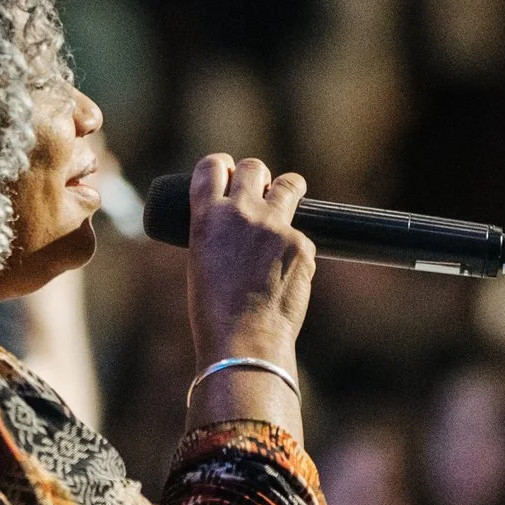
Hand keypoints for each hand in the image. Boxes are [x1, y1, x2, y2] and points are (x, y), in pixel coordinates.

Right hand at [183, 154, 314, 369]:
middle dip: (258, 175)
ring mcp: (274, 225)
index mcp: (206, 217)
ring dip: (288, 189)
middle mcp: (240, 212)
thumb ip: (219, 235)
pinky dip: (296, 250)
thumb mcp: (202, 262)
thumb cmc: (215, 312)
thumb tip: (241, 225)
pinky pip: (302, 236)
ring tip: (290, 198)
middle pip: (254, 167)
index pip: (211, 166)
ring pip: (289, 186)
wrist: (243, 339)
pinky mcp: (302, 244)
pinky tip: (286, 276)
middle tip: (263, 189)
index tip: (229, 171)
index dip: (222, 165)